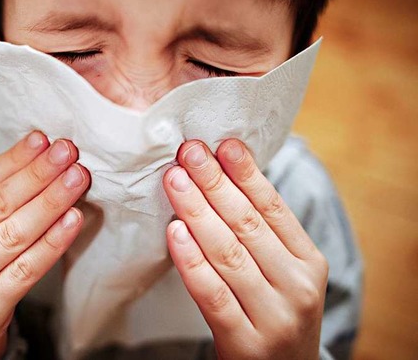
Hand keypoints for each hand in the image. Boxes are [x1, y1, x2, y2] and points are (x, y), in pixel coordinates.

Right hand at [0, 132, 89, 359]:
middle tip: (67, 151)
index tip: (42, 139)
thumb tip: (36, 165)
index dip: (12, 160)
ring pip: (13, 233)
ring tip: (77, 178)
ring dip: (50, 201)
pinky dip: (52, 242)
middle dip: (37, 174)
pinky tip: (73, 220)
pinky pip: (25, 269)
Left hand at [163, 139, 327, 359]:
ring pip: (228, 254)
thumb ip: (262, 234)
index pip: (274, 208)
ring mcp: (274, 317)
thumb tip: (224, 175)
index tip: (223, 144)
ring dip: (198, 211)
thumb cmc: (275, 312)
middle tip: (188, 152)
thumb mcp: (284, 273)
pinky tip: (175, 231)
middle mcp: (298, 287)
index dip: (246, 173)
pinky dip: (192, 261)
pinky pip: (213, 294)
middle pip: (248, 224)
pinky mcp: (246, 343)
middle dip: (214, 183)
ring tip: (176, 180)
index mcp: (309, 262)